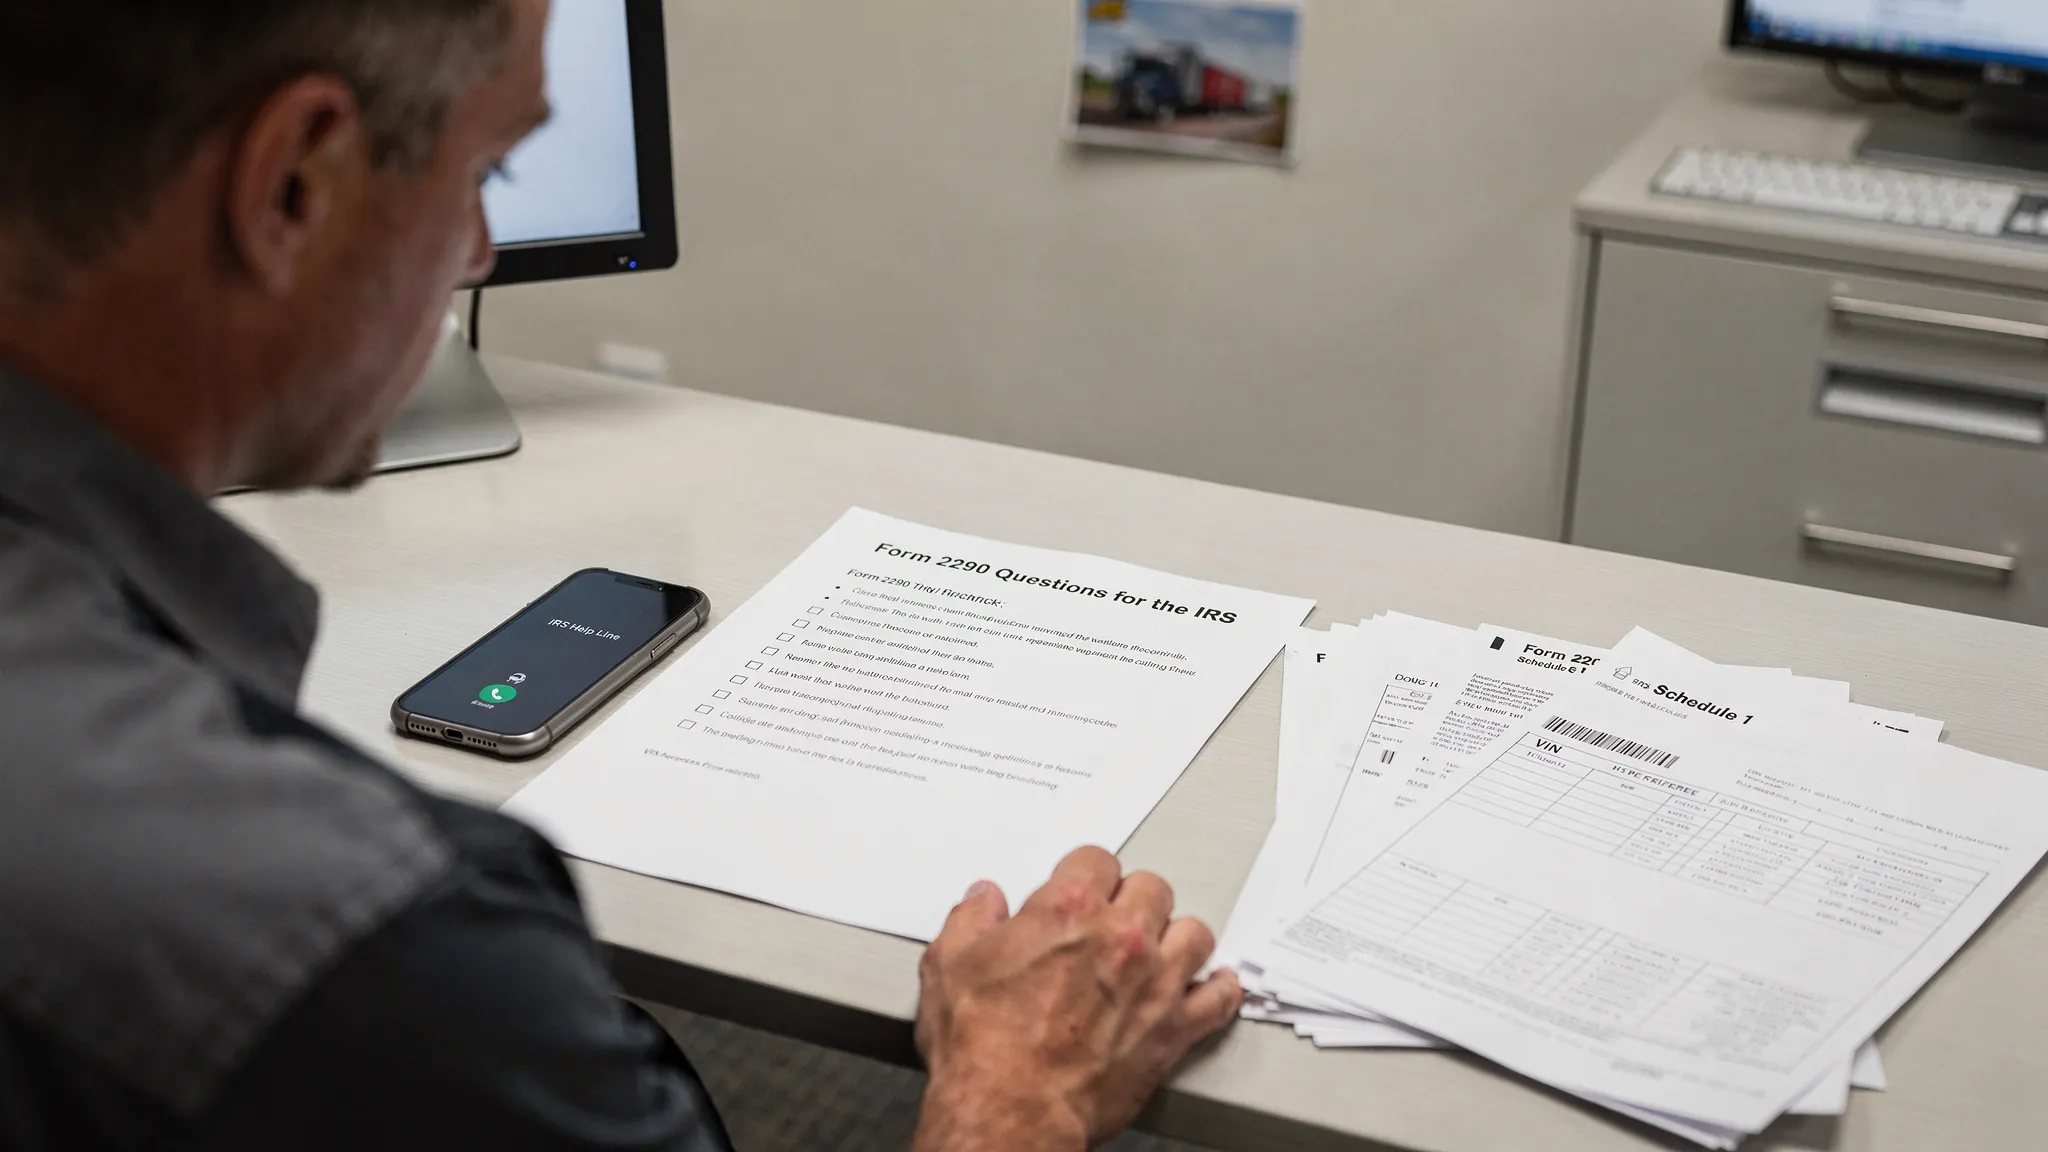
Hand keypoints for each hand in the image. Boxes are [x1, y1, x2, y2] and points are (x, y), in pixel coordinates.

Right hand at [911, 847, 1242, 1151]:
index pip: (1097, 860)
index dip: (1086, 876)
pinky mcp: (1174, 1029)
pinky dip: (1218, 990)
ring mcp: (1155, 982)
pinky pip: (1220, 997)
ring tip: (1159, 950)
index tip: (1082, 890)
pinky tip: (1210, 987)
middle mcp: (1120, 937)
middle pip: (1153, 889)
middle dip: (1133, 900)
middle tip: (1115, 922)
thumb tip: (984, 900)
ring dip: (1176, 938)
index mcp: (1068, 908)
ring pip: (1193, 933)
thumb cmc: (980, 1046)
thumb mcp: (949, 965)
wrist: (1009, 1111)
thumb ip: (971, 919)